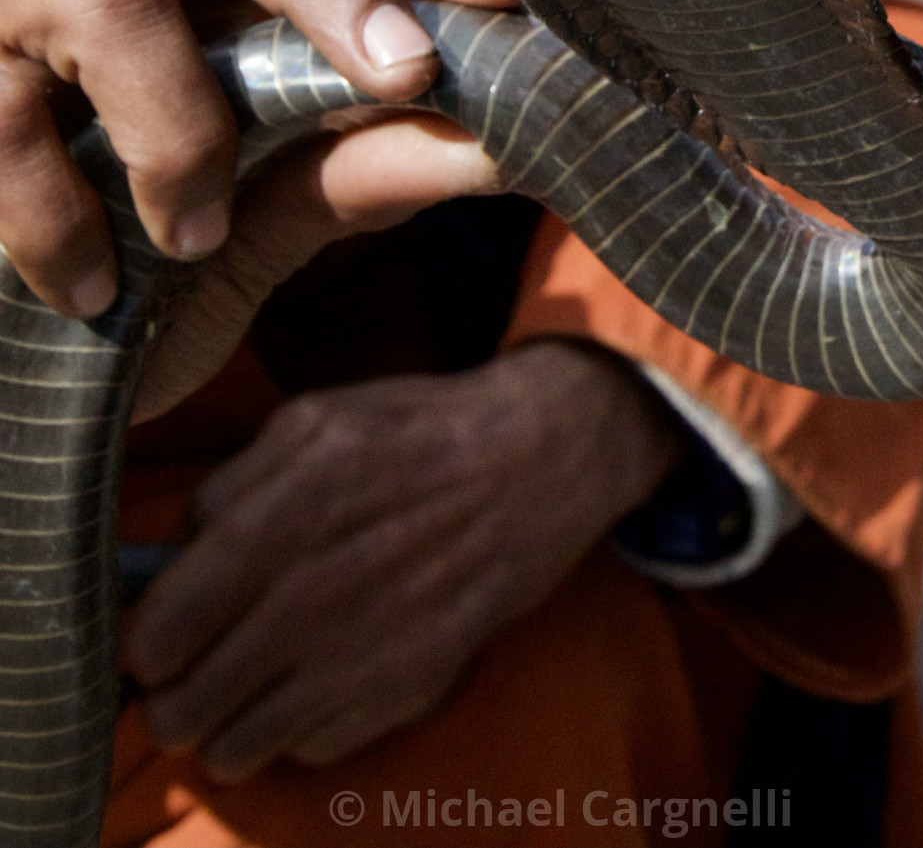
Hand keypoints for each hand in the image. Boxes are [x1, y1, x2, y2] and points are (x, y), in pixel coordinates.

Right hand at [0, 0, 511, 317]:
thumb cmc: (128, 266)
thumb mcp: (260, 222)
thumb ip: (356, 167)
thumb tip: (503, 142)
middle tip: (405, 68)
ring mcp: (5, 0)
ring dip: (179, 123)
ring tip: (197, 232)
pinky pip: (2, 115)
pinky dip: (62, 215)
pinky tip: (92, 289)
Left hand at [123, 340, 684, 779]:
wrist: (536, 464)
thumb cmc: (415, 433)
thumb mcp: (313, 420)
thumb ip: (230, 488)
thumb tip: (170, 560)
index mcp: (284, 516)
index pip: (162, 629)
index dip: (139, 644)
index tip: (150, 636)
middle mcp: (316, 599)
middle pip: (184, 709)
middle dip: (169, 696)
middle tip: (186, 670)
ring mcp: (362, 657)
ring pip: (234, 749)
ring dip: (224, 723)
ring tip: (241, 683)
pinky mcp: (405, 693)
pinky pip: (306, 749)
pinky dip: (296, 725)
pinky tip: (315, 674)